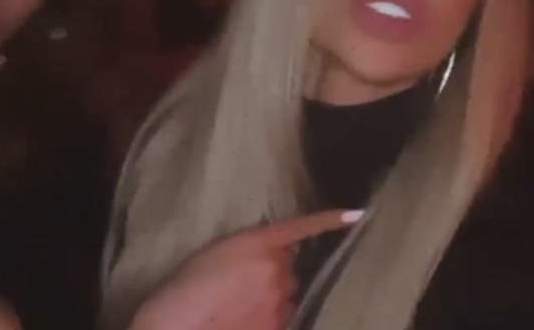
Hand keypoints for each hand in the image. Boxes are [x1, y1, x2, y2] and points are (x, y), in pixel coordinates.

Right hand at [129, 209, 364, 329]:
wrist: (176, 324)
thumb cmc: (185, 286)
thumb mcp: (218, 252)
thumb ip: (251, 248)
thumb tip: (276, 252)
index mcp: (261, 242)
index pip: (303, 227)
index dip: (331, 221)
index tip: (358, 215)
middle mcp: (278, 267)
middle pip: (290, 267)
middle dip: (275, 272)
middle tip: (243, 285)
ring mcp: (281, 297)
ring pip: (287, 293)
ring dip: (273, 297)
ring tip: (238, 307)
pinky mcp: (278, 324)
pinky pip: (283, 316)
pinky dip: (270, 316)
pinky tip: (246, 319)